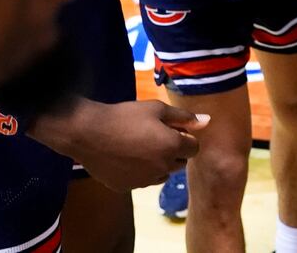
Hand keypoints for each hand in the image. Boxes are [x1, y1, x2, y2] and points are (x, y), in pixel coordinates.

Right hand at [42, 98, 206, 191]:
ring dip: (160, 163)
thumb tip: (207, 121)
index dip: (185, 137)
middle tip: (156, 136)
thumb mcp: (157, 109)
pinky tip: (128, 158)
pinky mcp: (128, 188)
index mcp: (172, 147)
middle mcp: (162, 168)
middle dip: (175, 151)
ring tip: (141, 147)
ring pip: (163, 174)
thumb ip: (184, 117)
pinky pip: (144, 181)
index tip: (172, 129)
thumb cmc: (125, 116)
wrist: (89, 133)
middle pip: (180, 163)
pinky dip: (142, 172)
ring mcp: (145, 181)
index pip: (194, 148)